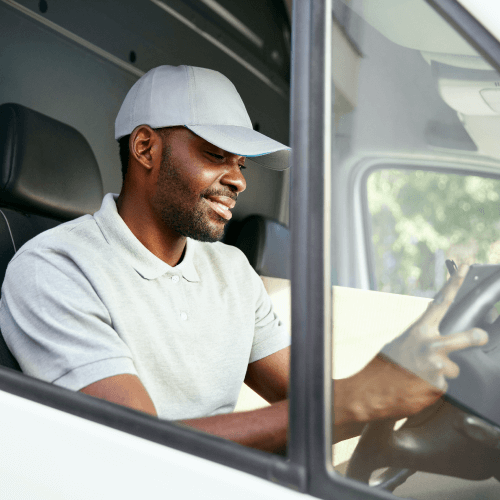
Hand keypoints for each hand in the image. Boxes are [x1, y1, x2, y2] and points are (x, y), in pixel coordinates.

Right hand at [337, 265, 488, 423]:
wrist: (370, 391)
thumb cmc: (385, 366)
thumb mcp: (401, 342)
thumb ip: (422, 334)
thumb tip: (436, 323)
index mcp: (419, 331)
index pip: (441, 301)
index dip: (456, 283)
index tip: (467, 266)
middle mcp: (429, 345)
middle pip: (466, 337)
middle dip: (476, 337)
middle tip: (479, 337)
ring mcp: (436, 365)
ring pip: (455, 368)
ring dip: (444, 373)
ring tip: (424, 375)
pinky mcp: (438, 385)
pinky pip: (445, 384)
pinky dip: (435, 387)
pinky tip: (420, 387)